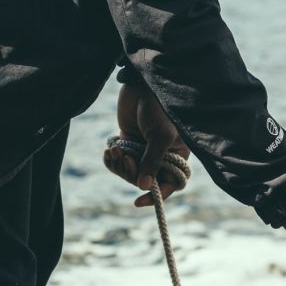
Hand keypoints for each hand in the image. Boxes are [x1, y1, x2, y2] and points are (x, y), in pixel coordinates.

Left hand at [103, 81, 190, 206]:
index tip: (138, 201)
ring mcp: (142, 150)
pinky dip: (111, 159)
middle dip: (131, 174)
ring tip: (114, 150)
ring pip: (128, 172)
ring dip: (119, 165)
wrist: (142, 84)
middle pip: (144, 180)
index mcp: (176, 156)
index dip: (156, 195)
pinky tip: (109, 149)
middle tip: (125, 160)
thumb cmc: (160, 108)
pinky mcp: (127, 142)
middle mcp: (160, 156)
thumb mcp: (160, 136)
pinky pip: (117, 161)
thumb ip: (152, 162)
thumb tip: (143, 187)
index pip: (169, 183)